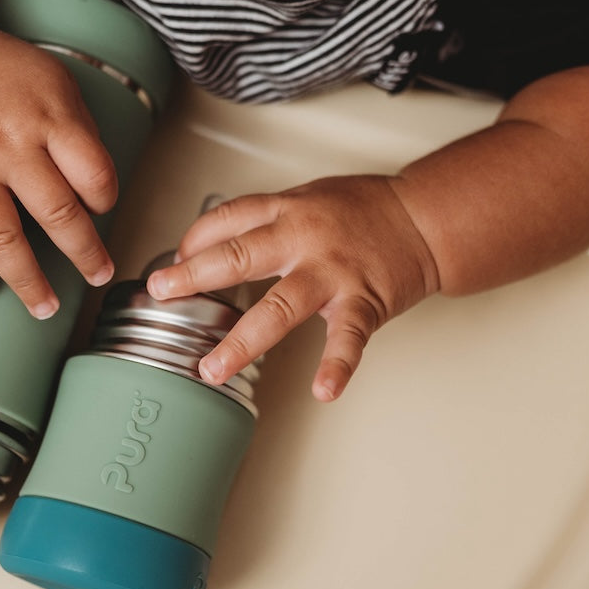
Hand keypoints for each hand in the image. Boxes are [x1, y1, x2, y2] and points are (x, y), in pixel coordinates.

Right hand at [0, 26, 117, 317]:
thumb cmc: (3, 77)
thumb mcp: (57, 85)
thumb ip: (80, 137)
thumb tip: (98, 197)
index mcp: (47, 118)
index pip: (93, 175)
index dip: (106, 201)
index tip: (104, 211)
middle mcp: (5, 144)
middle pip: (56, 213)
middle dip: (84, 254)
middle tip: (99, 275)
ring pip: (1, 238)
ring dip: (28, 282)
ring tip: (46, 307)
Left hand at [146, 176, 439, 400]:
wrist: (426, 219)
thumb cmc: (366, 211)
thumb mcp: (308, 198)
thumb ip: (266, 221)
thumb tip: (215, 242)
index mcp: (288, 211)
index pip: (227, 220)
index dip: (194, 241)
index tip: (172, 263)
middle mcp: (305, 239)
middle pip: (240, 256)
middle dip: (195, 277)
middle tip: (162, 295)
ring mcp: (333, 273)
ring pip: (281, 307)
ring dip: (243, 341)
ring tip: (213, 369)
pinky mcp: (364, 302)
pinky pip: (347, 338)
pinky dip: (337, 366)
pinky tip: (323, 390)